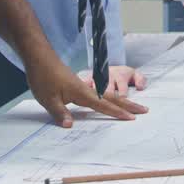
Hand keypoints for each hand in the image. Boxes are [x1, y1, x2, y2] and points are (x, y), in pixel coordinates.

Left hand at [26, 59, 146, 127]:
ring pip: (107, 95)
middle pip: (112, 98)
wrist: (39, 57)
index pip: (103, 104)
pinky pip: (99, 93)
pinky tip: (110, 100)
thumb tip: (70, 126)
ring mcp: (84, 85)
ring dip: (122, 101)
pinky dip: (110, 98)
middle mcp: (87, 88)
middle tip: (144, 110)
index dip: (117, 113)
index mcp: (82, 92)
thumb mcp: (47, 99)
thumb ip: (60, 113)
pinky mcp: (79, 84)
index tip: (132, 118)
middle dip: (128, 105)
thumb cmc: (43, 77)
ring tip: (133, 106)